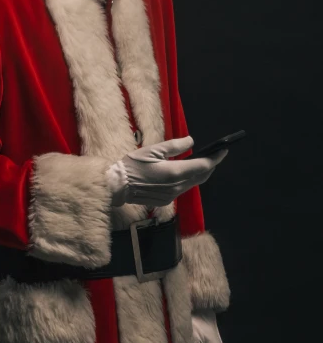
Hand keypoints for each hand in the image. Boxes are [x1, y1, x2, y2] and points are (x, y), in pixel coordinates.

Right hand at [108, 136, 228, 207]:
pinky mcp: (167, 200)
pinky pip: (182, 189)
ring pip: (193, 184)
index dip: (215, 158)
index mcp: (175, 172)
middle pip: (201, 176)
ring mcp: (172, 195)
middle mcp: (177, 186)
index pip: (203, 166)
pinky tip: (183, 173)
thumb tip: (191, 142)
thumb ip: (174, 146)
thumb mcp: (153, 150)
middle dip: (210, 166)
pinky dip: (187, 180)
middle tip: (214, 156)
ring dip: (199, 173)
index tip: (223, 150)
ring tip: (200, 162)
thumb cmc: (133, 164)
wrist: (119, 186)